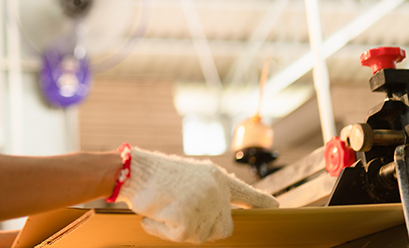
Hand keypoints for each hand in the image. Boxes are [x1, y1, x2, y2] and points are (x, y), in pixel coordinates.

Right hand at [117, 148, 277, 243]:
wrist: (133, 171)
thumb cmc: (152, 175)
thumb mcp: (186, 179)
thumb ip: (205, 194)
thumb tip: (214, 219)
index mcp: (216, 177)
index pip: (244, 192)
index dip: (260, 201)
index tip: (275, 206)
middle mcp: (216, 190)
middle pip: (223, 228)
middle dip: (204, 229)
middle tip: (178, 216)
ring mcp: (204, 205)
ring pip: (200, 236)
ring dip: (177, 228)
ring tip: (161, 207)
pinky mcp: (188, 220)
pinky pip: (178, 238)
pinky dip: (161, 230)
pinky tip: (152, 214)